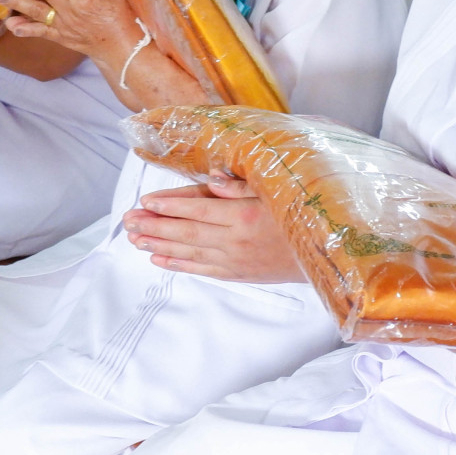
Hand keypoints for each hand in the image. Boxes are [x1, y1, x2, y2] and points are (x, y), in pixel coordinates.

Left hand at [122, 179, 305, 282]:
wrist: (327, 255)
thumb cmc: (303, 216)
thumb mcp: (278, 192)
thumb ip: (243, 186)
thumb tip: (212, 180)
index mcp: (246, 215)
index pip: (199, 210)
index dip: (170, 206)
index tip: (146, 201)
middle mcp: (236, 240)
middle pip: (187, 232)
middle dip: (154, 225)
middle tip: (128, 221)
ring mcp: (236, 260)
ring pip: (189, 252)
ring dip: (159, 244)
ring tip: (134, 238)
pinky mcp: (238, 274)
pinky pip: (202, 269)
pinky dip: (178, 264)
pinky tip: (159, 258)